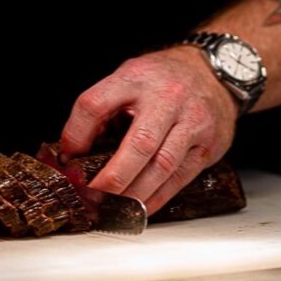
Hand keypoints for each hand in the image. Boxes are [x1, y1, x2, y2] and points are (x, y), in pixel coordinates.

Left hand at [59, 47, 237, 214]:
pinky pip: (179, 178)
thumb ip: (104, 109)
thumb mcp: (128, 78)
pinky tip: (138, 208)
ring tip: (111, 209)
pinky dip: (156, 198)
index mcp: (135, 78)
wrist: (212, 72)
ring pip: (161, 166)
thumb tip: (76, 150)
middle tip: (91, 195)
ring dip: (133, 194)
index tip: (68, 156)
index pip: (96, 104)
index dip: (76, 134)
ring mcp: (192, 122)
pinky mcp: (208, 145)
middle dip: (112, 177)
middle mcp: (166, 98)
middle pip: (138, 143)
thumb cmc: (162, 78)